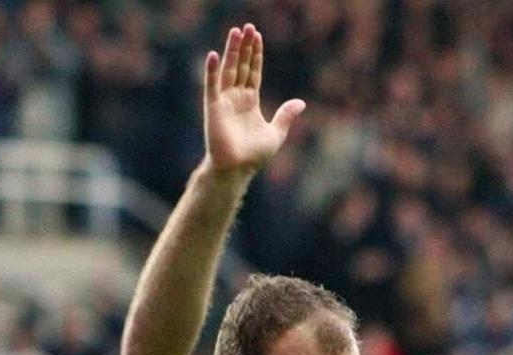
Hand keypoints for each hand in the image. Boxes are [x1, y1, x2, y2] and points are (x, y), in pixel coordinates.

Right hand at [204, 25, 304, 174]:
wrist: (236, 170)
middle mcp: (236, 98)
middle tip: (247, 27)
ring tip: (235, 32)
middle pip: (241, 66)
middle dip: (245, 47)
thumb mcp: (275, 134)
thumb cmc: (253, 156)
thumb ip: (286, 116)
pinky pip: (212, 86)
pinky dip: (211, 71)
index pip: (253, 72)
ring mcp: (224, 102)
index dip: (256, 55)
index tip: (257, 36)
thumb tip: (301, 103)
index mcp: (250, 102)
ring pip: (229, 71)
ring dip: (231, 51)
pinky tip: (213, 55)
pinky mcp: (213, 108)